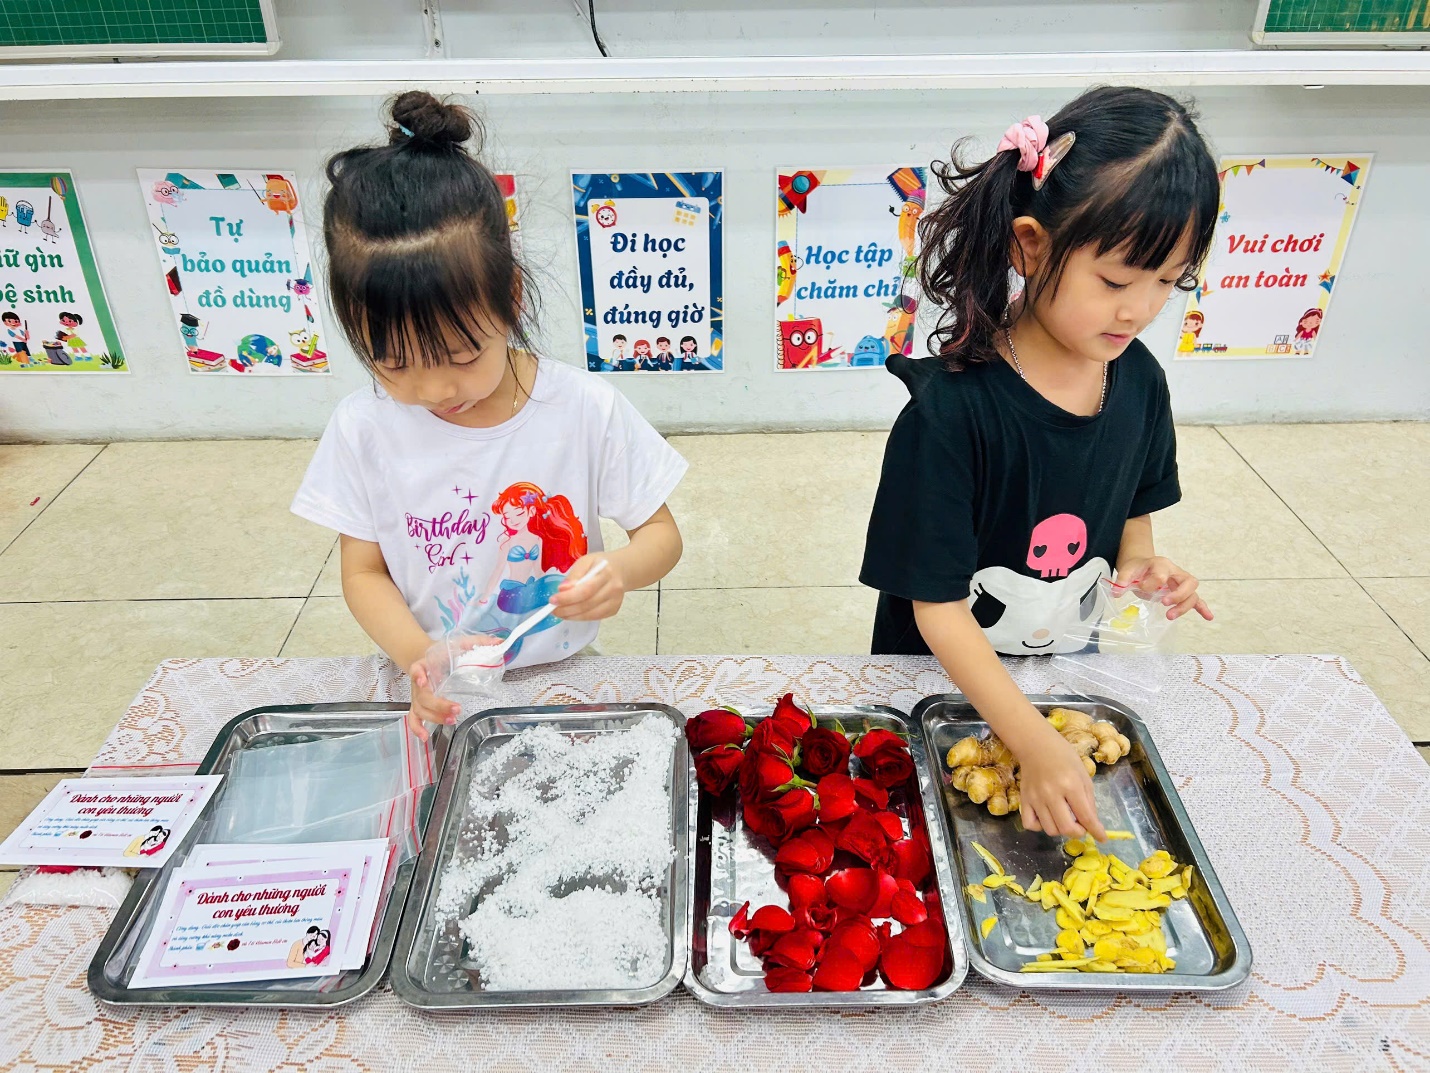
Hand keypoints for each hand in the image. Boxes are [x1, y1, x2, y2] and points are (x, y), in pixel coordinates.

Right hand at [405, 634, 500, 740]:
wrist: (428, 655)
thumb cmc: (445, 651)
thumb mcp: (461, 643)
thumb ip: (479, 642)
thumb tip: (500, 642)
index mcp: (425, 664)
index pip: (416, 668)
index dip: (417, 675)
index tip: (422, 681)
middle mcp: (418, 682)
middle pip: (423, 696)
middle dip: (438, 705)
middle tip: (457, 709)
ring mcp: (418, 696)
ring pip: (420, 710)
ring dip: (434, 717)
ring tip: (452, 720)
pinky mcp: (419, 705)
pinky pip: (414, 718)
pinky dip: (417, 728)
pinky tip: (426, 737)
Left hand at [550, 554, 624, 621]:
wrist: (620, 570)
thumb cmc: (599, 564)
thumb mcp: (585, 561)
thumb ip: (574, 575)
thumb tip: (562, 589)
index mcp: (606, 572)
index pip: (586, 589)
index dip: (568, 597)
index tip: (553, 600)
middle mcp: (614, 588)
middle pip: (587, 604)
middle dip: (567, 609)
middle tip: (553, 609)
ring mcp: (616, 601)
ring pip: (590, 614)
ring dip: (572, 616)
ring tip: (560, 612)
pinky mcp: (614, 610)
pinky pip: (594, 617)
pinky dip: (580, 617)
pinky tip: (571, 613)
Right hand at [1015, 716, 1106, 840]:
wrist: (1036, 746)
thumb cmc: (1064, 758)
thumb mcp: (1083, 776)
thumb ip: (1089, 801)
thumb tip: (1092, 824)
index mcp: (1071, 785)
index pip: (1085, 816)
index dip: (1096, 831)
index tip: (1102, 838)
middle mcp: (1052, 794)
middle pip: (1066, 828)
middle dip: (1078, 832)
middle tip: (1081, 826)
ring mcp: (1035, 798)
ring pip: (1049, 829)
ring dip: (1061, 829)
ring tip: (1064, 818)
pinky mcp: (1024, 800)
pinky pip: (1030, 824)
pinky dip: (1040, 826)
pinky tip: (1047, 818)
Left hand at [1116, 556, 1211, 621]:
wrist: (1143, 566)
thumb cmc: (1138, 569)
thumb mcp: (1128, 570)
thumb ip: (1123, 580)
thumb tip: (1117, 592)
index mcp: (1162, 564)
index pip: (1162, 574)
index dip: (1152, 583)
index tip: (1141, 588)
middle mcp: (1176, 573)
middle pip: (1189, 582)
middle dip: (1178, 595)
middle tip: (1163, 603)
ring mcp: (1181, 584)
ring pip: (1193, 594)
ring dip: (1184, 606)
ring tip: (1169, 616)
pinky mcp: (1183, 593)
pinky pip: (1197, 600)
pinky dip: (1202, 608)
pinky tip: (1208, 617)